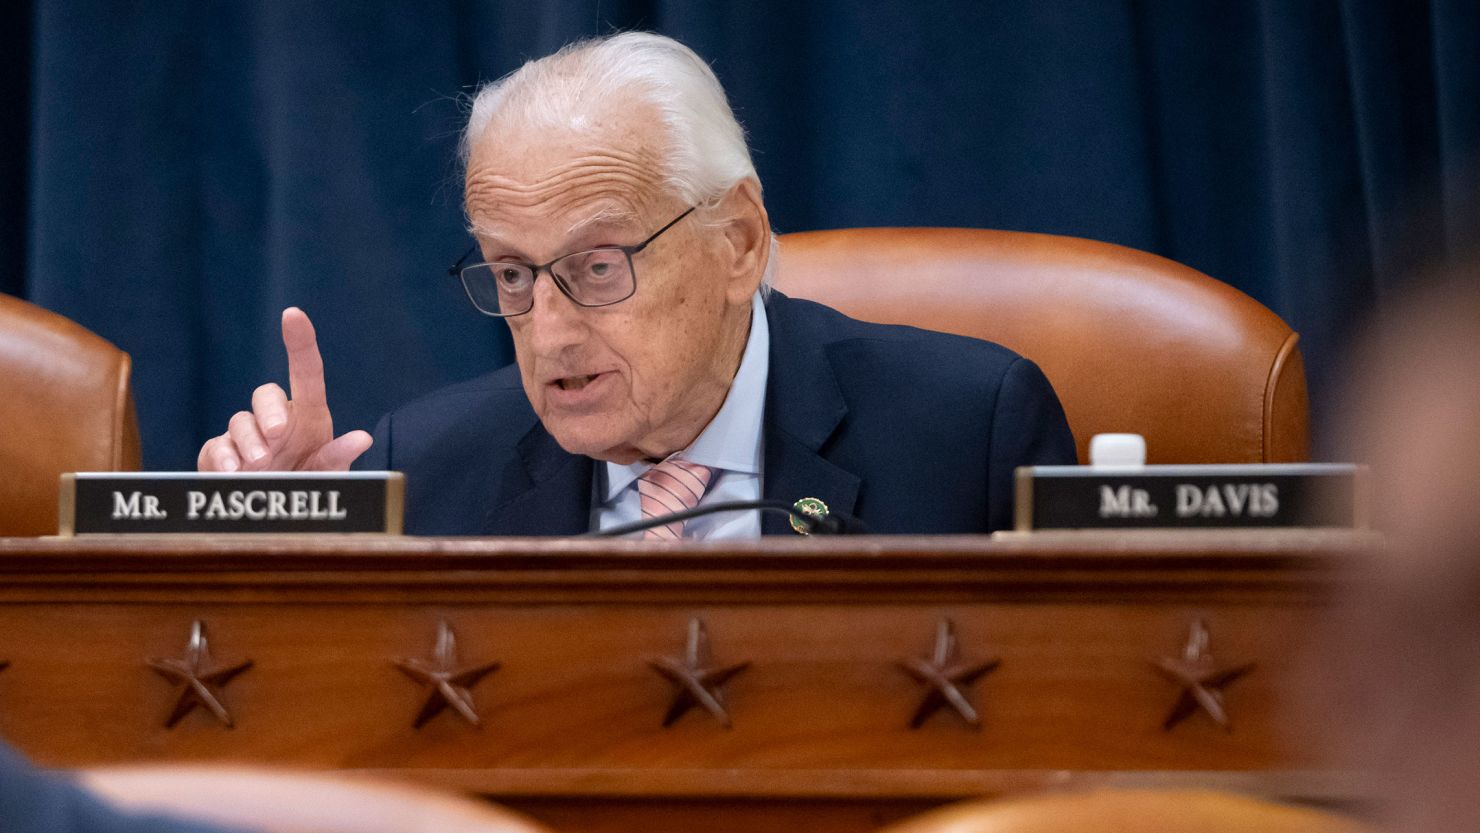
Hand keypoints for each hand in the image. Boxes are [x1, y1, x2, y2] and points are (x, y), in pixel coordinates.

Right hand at [197, 308, 372, 471]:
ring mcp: (245, 436)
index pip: (305, 373)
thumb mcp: (328, 475)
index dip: (299, 342)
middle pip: (266, 394)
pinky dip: (223, 457)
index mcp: (308, 418)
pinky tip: (232, 472)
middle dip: (270, 410)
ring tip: (260, 464)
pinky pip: (215, 446)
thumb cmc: (307, 487)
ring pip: (240, 421)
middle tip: (278, 433)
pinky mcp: (219, 454)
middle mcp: (276, 420)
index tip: (293, 314)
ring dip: (249, 440)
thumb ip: (339, 458)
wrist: (272, 516)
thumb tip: (363, 438)